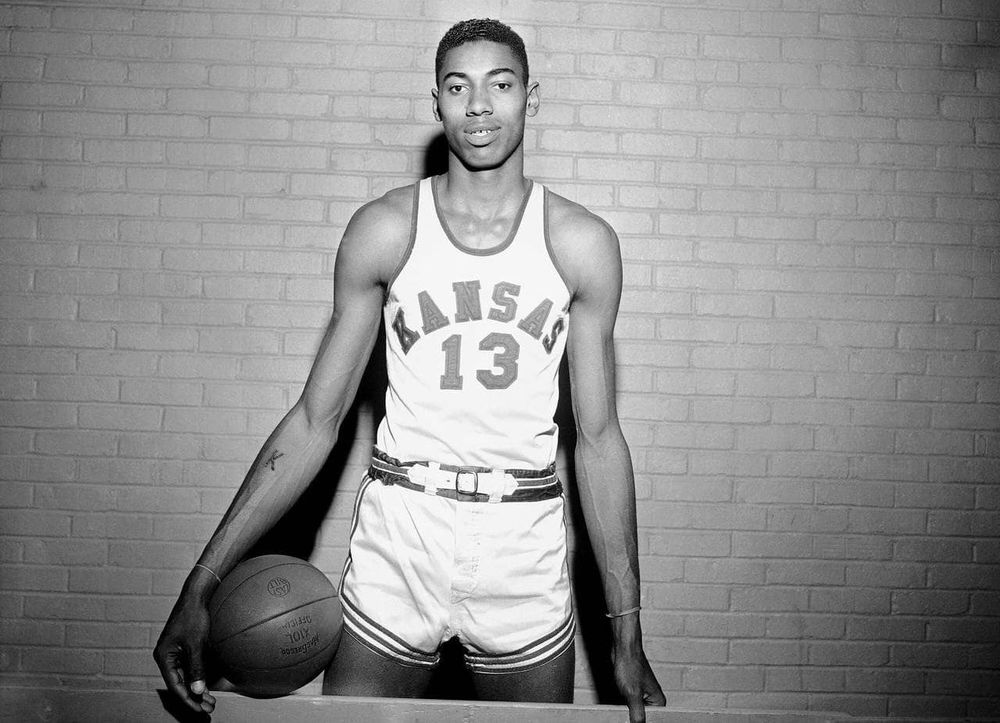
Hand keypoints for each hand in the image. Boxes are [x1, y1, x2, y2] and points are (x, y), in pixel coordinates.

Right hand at [153, 596, 216, 714]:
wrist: (197, 595)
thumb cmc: (194, 617)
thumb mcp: (196, 644)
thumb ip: (196, 668)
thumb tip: (197, 691)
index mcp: (163, 656)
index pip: (175, 685)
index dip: (188, 699)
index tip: (200, 709)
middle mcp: (166, 657)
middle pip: (179, 683)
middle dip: (194, 697)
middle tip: (209, 709)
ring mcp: (175, 653)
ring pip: (185, 677)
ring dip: (197, 689)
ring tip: (210, 702)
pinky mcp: (184, 648)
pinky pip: (189, 668)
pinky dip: (198, 677)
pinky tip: (207, 687)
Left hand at [613, 647, 664, 722]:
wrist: (623, 650)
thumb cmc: (630, 665)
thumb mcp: (633, 694)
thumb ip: (637, 714)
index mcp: (659, 701)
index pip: (652, 720)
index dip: (641, 722)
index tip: (634, 720)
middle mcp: (653, 698)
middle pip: (643, 717)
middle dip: (634, 716)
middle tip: (628, 706)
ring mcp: (643, 694)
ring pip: (635, 711)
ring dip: (628, 710)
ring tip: (625, 700)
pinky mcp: (634, 691)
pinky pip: (629, 704)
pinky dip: (624, 704)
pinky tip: (620, 700)